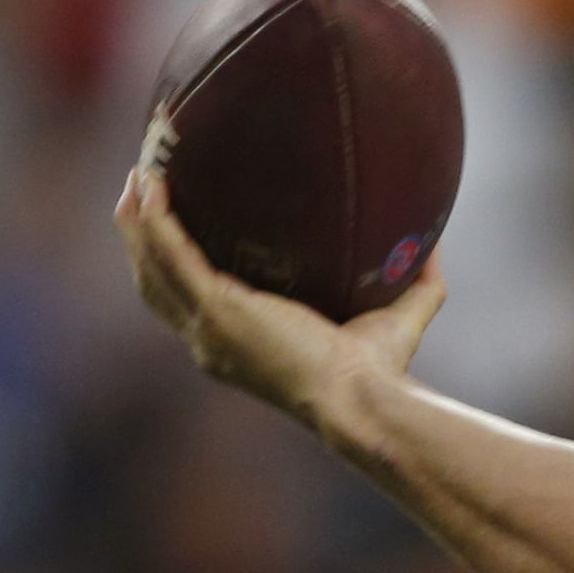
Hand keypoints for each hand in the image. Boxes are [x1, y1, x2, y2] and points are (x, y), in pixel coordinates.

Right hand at [116, 157, 445, 428]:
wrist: (364, 402)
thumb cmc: (379, 376)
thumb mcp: (394, 322)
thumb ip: (415, 285)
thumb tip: (436, 248)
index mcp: (234, 347)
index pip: (185, 302)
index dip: (168, 261)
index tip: (169, 221)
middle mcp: (208, 340)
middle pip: (152, 280)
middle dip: (139, 231)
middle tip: (142, 182)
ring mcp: (207, 327)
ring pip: (151, 263)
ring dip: (137, 215)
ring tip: (141, 170)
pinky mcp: (217, 309)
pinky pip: (171, 253)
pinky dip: (156, 217)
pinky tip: (151, 182)